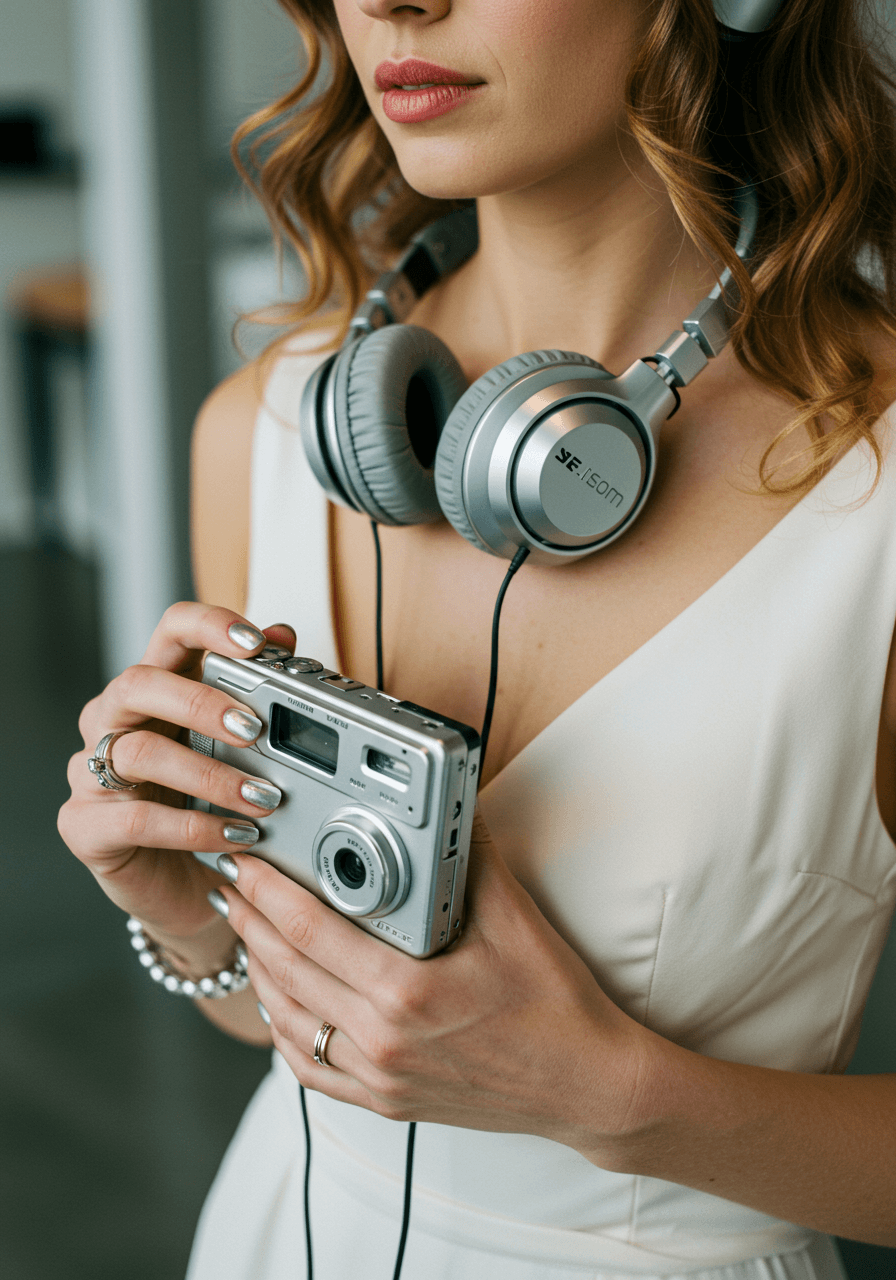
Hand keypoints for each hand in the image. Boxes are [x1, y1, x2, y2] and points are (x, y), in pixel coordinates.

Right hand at [58, 602, 295, 946]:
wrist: (189, 889)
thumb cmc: (210, 805)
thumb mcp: (240, 749)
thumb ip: (258, 688)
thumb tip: (282, 634)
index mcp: (156, 689)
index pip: (170, 632)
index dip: (209, 625)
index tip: (256, 642)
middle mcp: (114, 721)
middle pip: (137, 682)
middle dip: (201, 701)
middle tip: (254, 729)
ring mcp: (91, 773)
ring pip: (136, 751)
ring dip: (208, 773)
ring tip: (262, 796)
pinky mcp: (85, 826)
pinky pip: (135, 819)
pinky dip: (193, 827)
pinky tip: (235, 835)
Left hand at [216, 810, 650, 1157]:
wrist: (586, 1084)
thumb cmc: (554, 1003)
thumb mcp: (515, 918)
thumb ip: (471, 855)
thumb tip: (450, 803)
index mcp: (407, 991)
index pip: (309, 930)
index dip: (266, 891)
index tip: (245, 861)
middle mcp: (382, 1039)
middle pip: (286, 971)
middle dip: (249, 920)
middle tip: (230, 881)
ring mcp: (379, 1077)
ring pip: (289, 1020)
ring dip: (258, 970)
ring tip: (246, 928)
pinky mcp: (384, 1100)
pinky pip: (310, 1068)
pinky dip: (283, 1029)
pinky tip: (279, 1000)